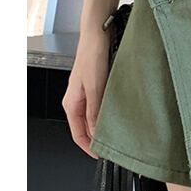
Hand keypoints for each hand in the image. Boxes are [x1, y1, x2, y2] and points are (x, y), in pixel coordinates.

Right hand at [62, 31, 110, 158]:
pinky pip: (100, 106)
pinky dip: (107, 114)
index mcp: (71, 103)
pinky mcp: (96, 85)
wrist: (98, 34)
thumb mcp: (95, 88)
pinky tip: (118, 114)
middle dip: (96, 139)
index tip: (101, 156)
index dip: (88, 147)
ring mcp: (87, 93)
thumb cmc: (93, 57)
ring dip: (103, 126)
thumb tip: (95, 134)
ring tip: (117, 134)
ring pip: (93, 117)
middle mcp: (77, 100)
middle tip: (112, 147)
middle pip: (85, 127)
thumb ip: (94, 112)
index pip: (77, 134)